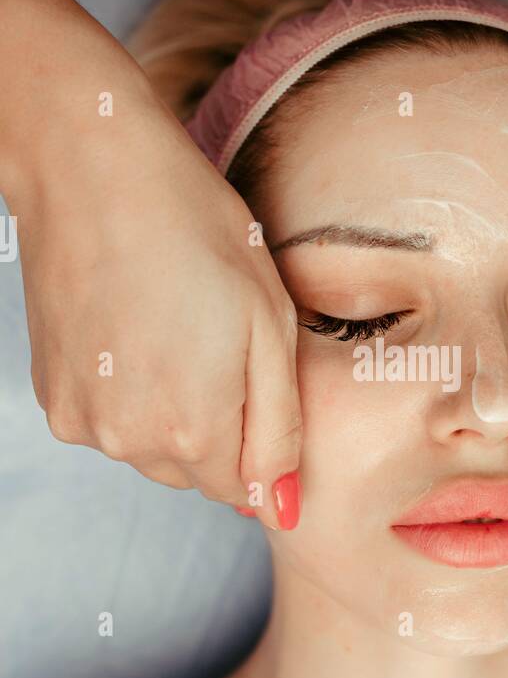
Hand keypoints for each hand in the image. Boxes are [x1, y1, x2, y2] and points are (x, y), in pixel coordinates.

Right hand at [2, 0, 301, 531]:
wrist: (92, 170)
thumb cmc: (198, 231)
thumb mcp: (272, 325)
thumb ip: (281, 430)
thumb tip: (284, 507)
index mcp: (197, 430)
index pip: (246, 488)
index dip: (262, 437)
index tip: (252, 374)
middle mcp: (132, 443)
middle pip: (198, 474)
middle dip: (219, 426)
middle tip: (215, 340)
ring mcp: (85, 422)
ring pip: (151, 452)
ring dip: (171, 413)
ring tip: (172, 329)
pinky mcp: (53, 398)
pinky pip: (110, 424)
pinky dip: (127, 394)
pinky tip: (132, 331)